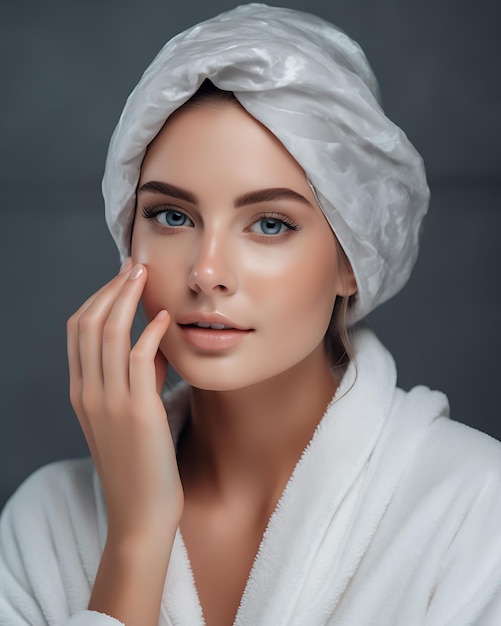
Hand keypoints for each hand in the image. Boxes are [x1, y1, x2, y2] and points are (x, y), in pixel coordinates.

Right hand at [66, 260, 183, 540]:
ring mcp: (110, 402)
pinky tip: (164, 319)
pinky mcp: (137, 412)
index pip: (78, 331)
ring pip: (108, 334)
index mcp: (81, 392)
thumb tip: (152, 343)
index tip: (121, 279)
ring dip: (127, 298)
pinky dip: (149, 333)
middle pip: (89, 323)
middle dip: (111, 289)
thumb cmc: (139, 464)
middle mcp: (88, 392)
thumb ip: (134, 378)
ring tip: (144, 276)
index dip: (98, 298)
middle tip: (133, 267)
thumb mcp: (126, 416)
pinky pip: (139, 359)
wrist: (141, 512)